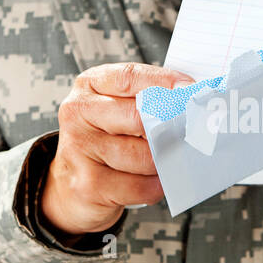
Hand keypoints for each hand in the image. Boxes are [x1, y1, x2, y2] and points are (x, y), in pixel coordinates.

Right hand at [42, 62, 193, 235]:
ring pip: (142, 156)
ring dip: (163, 162)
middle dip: (170, 127)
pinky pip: (138, 185)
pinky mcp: (87, 184)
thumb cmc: (105, 141)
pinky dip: (155, 186)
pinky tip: (156, 181)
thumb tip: (191, 100)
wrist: (70, 185)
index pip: (130, 77)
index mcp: (89, 86)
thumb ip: (148, 99)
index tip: (191, 90)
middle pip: (138, 117)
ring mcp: (79, 149)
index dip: (165, 82)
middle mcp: (79, 113)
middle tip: (190, 133)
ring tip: (167, 161)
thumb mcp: (119, 109)